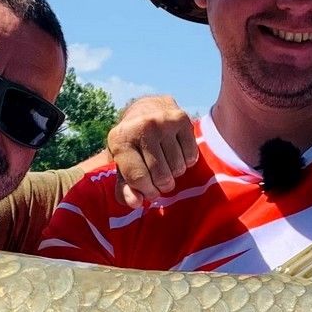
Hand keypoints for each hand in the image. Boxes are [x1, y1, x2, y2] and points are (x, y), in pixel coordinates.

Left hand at [105, 94, 197, 208]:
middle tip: (158, 180)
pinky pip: (190, 157)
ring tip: (166, 165)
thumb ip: (124, 188)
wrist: (147, 109)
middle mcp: (141, 127)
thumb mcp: (121, 165)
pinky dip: (186, 162)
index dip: (146, 192)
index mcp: (120, 139)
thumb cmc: (133, 144)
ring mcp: (163, 121)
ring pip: (177, 168)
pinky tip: (176, 153)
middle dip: (161, 185)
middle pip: (161, 176)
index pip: (138, 178)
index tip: (148, 191)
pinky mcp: (181, 119)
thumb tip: (135, 203)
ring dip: (174, 173)